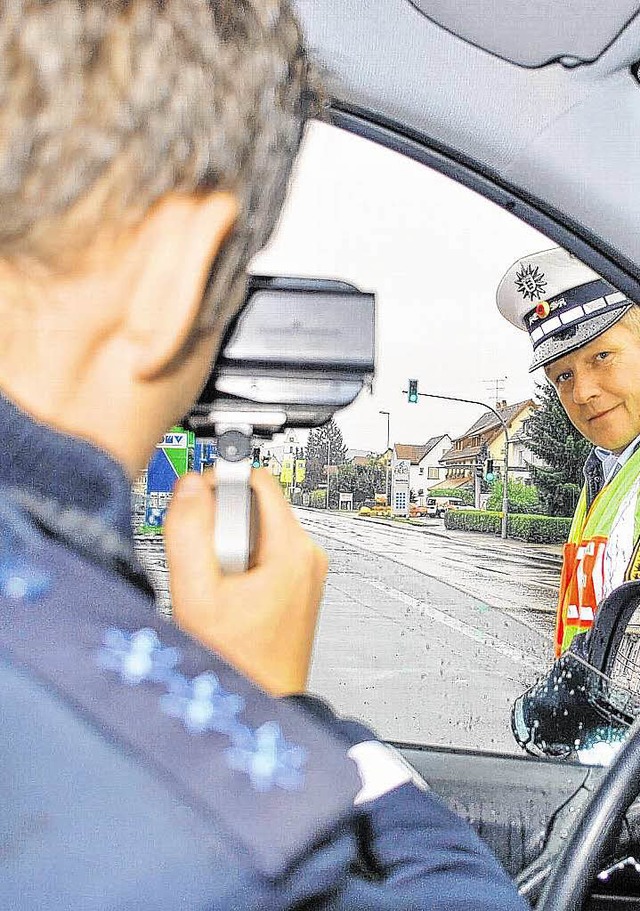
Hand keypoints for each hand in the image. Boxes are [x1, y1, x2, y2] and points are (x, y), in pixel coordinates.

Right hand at [163, 469, 328, 695]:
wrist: (260, 702)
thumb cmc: (236, 661)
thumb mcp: (196, 594)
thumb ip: (190, 532)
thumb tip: (192, 486)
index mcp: (292, 550)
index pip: (257, 479)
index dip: (220, 483)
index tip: (198, 503)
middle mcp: (308, 556)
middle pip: (257, 504)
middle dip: (223, 522)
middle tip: (206, 561)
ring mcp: (308, 571)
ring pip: (258, 528)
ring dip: (230, 545)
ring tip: (219, 584)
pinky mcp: (301, 584)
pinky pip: (266, 551)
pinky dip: (243, 562)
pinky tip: (231, 593)